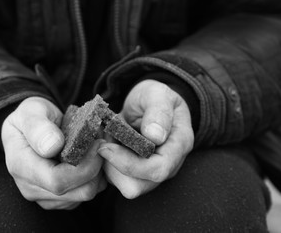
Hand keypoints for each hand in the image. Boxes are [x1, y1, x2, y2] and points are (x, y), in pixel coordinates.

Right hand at [2, 97, 105, 209]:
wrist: (29, 125)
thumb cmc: (30, 116)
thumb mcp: (31, 111)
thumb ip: (39, 127)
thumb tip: (53, 146)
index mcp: (21, 166)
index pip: (58, 181)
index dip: (84, 165)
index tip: (96, 143)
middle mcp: (31, 187)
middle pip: (78, 191)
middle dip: (97, 167)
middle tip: (101, 141)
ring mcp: (45, 196)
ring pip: (86, 193)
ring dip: (99, 171)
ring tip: (96, 146)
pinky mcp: (58, 199)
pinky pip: (85, 192)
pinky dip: (95, 175)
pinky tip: (91, 156)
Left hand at [98, 79, 193, 198]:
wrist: (149, 103)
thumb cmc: (155, 97)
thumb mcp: (158, 94)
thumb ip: (159, 112)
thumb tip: (155, 136)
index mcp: (178, 146)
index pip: (158, 169)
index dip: (130, 164)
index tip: (106, 147)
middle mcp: (167, 165)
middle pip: (139, 185)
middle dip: (114, 168)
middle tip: (102, 143)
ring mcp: (150, 171)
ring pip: (124, 186)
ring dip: (108, 166)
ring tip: (105, 141)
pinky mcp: (133, 173)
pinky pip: (115, 179)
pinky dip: (105, 165)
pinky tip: (104, 145)